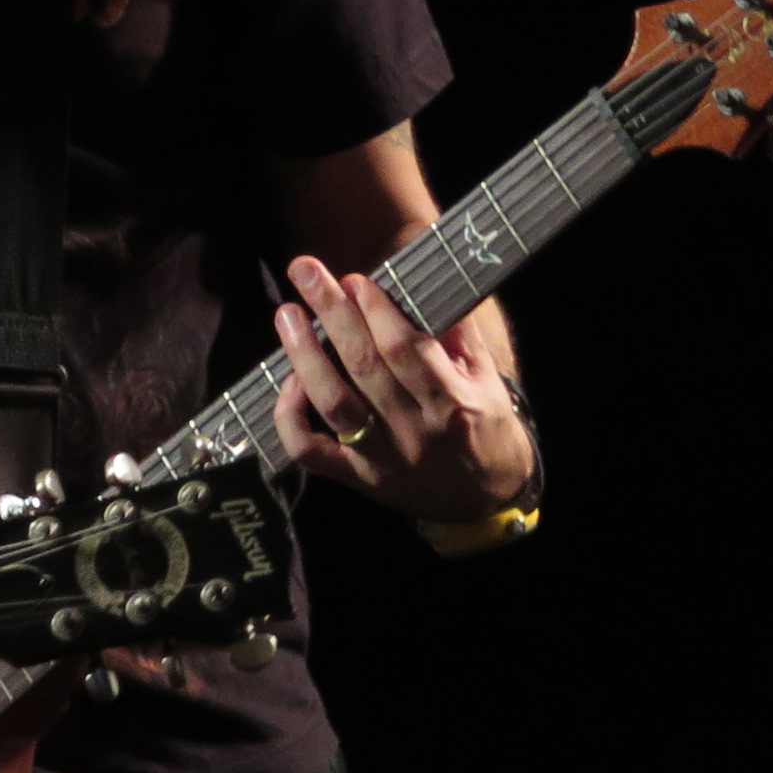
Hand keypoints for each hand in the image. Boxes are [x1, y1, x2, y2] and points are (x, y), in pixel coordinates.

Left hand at [268, 256, 529, 521]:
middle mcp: (415, 430)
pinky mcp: (356, 478)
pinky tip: (286, 380)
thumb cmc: (485, 428)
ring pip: (334, 402)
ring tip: (287, 313)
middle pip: (364, 365)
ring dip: (304, 354)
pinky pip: (310, 449)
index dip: (377, 311)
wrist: (486, 501)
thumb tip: (426, 285)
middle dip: (332, 312)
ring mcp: (381, 457)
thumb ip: (458, 336)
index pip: (406, 349)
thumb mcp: (486, 381)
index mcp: (452, 403)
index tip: (356, 280)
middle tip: (306, 270)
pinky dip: (290, 415)